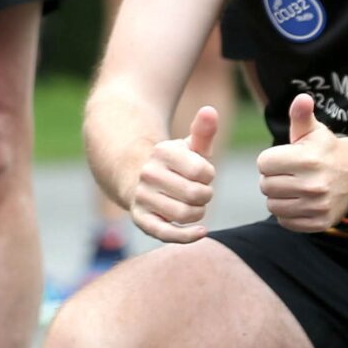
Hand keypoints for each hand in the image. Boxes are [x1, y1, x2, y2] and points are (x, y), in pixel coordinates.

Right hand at [129, 104, 221, 242]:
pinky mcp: (141, 219)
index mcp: (161, 152)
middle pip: (194, 195)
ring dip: (198, 213)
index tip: (203, 174)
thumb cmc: (175, 163)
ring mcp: (142, 197)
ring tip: (194, 205)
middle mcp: (148, 174)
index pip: (201, 171)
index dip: (208, 175)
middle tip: (201, 192)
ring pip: (184, 214)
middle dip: (205, 195)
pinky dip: (187, 236)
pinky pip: (166, 233)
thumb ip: (203, 131)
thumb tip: (210, 110)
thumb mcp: (189, 146)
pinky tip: (202, 231)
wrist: (138, 177)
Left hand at [254, 94, 347, 232]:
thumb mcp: (314, 130)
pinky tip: (299, 201)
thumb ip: (301, 114)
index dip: (270, 160)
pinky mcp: (320, 222)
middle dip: (272, 178)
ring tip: (291, 187)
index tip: (283, 158)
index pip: (263, 164)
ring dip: (278, 197)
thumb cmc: (327, 149)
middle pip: (265, 185)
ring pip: (273, 206)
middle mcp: (313, 184)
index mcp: (307, 159)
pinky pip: (286, 222)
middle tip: (287, 174)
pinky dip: (287, 214)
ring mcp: (317, 206)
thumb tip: (302, 98)